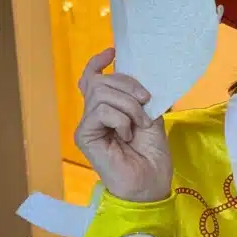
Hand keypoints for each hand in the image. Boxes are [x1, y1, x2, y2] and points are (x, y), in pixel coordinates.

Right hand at [75, 49, 172, 202]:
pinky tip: (126, 135)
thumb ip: (138, 98)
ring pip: (102, 93)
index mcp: (109, 109)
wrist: (150, 184)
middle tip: (145, 103)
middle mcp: (94, 115)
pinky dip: (120, 119)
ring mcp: (88, 125)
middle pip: (100, 81)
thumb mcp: (151, 117)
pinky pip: (101, 111)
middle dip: (128, 86)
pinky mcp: (84, 135)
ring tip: (139, 124)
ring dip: (128, 105)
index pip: (93, 79)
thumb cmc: (152, 156)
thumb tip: (133, 74)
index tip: (112, 52)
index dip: (98, 62)